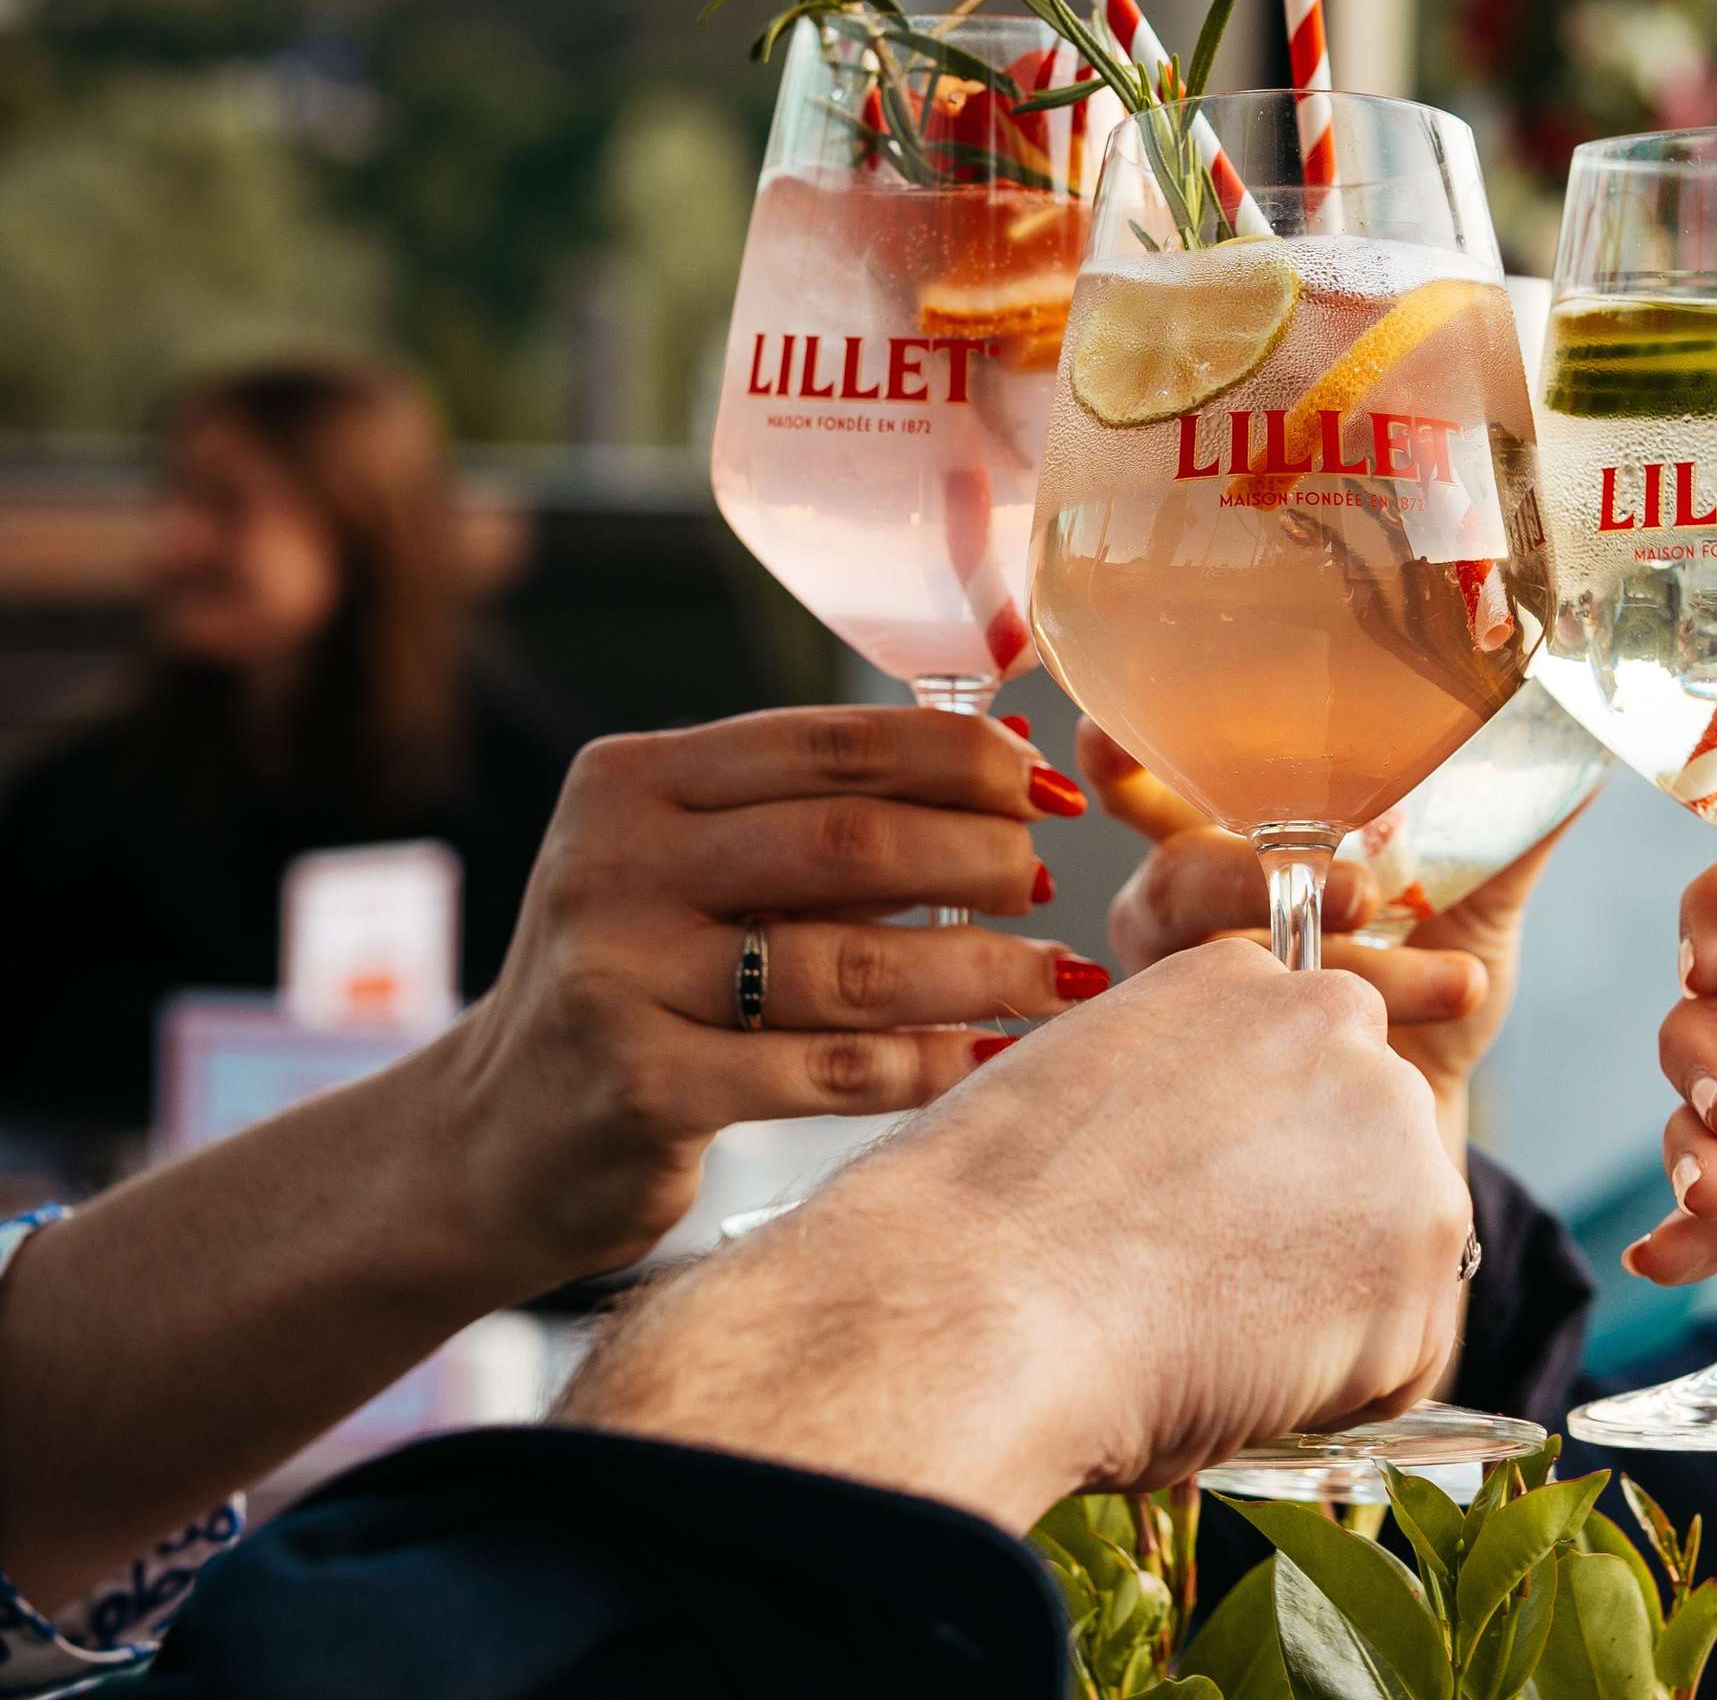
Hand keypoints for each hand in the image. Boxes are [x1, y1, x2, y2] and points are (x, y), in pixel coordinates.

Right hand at [426, 705, 1091, 1292]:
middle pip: (849, 843)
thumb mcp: (689, 873)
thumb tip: (1002, 770)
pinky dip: (930, 1062)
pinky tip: (993, 1055)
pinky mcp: (644, 1089)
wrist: (491, 1141)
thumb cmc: (637, 984)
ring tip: (1057, 976)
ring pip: (853, 963)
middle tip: (1046, 883)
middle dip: (978, 856)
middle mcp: (614, 865)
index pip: (829, 744)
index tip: (1045, 787)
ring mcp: (620, 979)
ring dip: (979, 968)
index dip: (958, 759)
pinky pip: (831, 1068)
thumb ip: (813, 823)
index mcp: (633, 781)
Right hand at [556, 941, 1470, 1526]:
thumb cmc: (974, 1227)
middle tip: (1206, 1294)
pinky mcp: (1425, 1242)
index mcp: (1235, 979)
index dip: (1254, 1169)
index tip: (1196, 1222)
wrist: (975, 1307)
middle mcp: (1337, 1025)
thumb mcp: (1072, 1105)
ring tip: (1212, 1336)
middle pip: (1367, 1149)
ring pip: (1397, 1248)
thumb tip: (1191, 1183)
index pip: (1300, 1076)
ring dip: (1331, 1310)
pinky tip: (1248, 1383)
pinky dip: (1343, 1391)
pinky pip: (1404, 1351)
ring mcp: (1396, 1129)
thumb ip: (1168, 1113)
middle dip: (1311, 1228)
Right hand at [1084, 719, 1577, 1158]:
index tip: (1100, 728)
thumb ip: (1506, 822)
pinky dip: (1369, 1053)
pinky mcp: (1218, 1100)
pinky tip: (1429, 1058)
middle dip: (1258, 876)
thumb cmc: (1425, 1000)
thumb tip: (1585, 744)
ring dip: (1355, 975)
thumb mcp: (1471, 899)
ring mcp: (1184, 1017)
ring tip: (1455, 981)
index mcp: (1217, 853)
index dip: (1122, 761)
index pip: (1150, 792)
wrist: (1424, 1137)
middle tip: (1362, 887)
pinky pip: (1270, 1068)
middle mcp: (1178, 929)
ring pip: (1239, 976)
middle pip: (1179, 881)